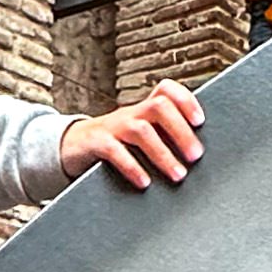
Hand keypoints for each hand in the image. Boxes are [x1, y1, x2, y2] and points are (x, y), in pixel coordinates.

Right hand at [63, 83, 204, 189]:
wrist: (70, 148)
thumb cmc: (114, 146)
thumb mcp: (139, 138)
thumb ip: (163, 140)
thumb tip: (196, 157)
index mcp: (143, 110)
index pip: (166, 90)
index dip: (185, 100)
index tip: (200, 122)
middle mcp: (130, 114)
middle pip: (159, 106)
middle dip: (181, 131)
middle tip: (195, 156)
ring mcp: (112, 126)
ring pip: (141, 130)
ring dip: (163, 154)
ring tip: (178, 175)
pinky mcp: (95, 142)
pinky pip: (114, 150)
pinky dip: (132, 166)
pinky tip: (144, 182)